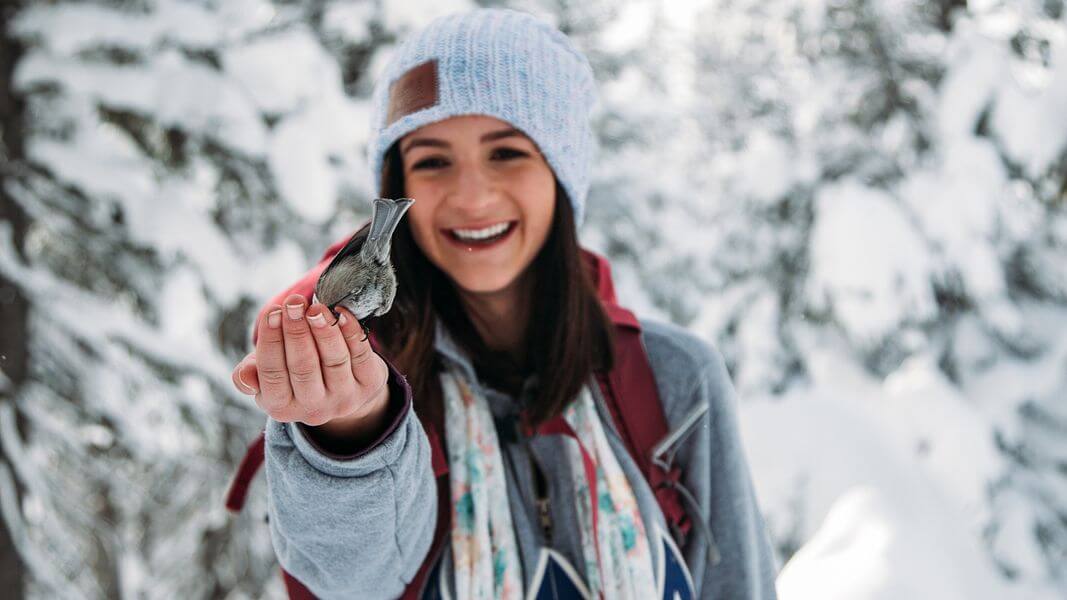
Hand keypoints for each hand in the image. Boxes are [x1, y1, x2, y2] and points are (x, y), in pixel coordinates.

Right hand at [231, 294, 389, 428]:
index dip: (272, 341)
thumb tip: (244, 376)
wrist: (340, 387)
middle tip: (294, 303)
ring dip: (324, 331)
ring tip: (316, 307)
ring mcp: (343, 399)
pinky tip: (341, 314)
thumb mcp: (265, 376)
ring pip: (334, 361)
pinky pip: (361, 356)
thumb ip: (249, 374)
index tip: (273, 312)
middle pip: (303, 368)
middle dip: (297, 332)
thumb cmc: (293, 372)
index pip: (272, 374)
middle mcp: (313, 410)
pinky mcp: (368, 386)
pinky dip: (352, 333)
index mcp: (280, 408)